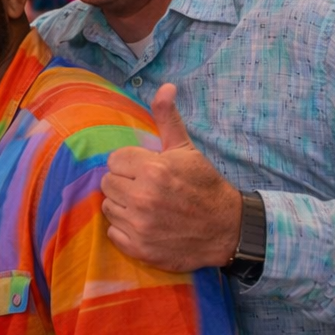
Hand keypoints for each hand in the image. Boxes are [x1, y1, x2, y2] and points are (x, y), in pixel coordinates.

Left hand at [99, 83, 241, 272]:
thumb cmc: (203, 185)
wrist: (226, 229)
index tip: (145, 170)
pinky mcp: (139, 248)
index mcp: (153, 170)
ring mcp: (140, 225)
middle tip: (145, 188)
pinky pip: (113, 232)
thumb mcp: (186, 149)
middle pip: (107, 183)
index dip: (128, 164)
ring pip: (109, 207)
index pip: (114, 161)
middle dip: (124, 183)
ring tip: (146, 206)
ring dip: (123, 206)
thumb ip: (167, 118)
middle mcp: (143, 197)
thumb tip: (165, 86)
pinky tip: (145, 225)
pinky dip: (125, 229)